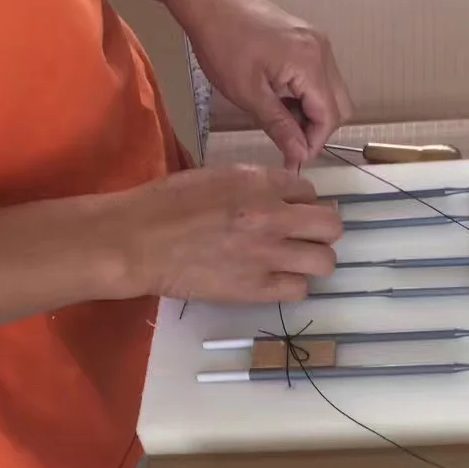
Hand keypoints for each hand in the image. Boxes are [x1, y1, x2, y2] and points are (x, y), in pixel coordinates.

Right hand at [107, 163, 342, 303]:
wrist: (137, 241)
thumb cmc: (165, 204)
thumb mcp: (215, 176)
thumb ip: (253, 185)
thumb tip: (278, 197)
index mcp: (259, 182)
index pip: (310, 191)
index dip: (302, 203)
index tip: (290, 212)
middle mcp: (272, 216)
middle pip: (331, 225)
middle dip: (321, 231)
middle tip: (303, 237)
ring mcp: (267, 255)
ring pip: (325, 261)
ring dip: (313, 261)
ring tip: (293, 262)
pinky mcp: (256, 288)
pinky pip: (300, 290)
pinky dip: (292, 285)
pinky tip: (275, 280)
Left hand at [180, 0, 351, 168]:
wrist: (211, 1)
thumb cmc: (223, 43)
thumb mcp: (248, 94)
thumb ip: (280, 126)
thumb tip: (299, 156)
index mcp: (310, 63)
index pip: (330, 117)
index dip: (314, 143)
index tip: (293, 158)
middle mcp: (322, 51)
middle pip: (340, 106)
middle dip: (317, 130)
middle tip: (288, 141)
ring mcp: (318, 43)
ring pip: (332, 93)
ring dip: (312, 113)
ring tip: (280, 118)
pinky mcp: (309, 40)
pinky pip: (321, 78)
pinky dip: (308, 96)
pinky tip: (282, 99)